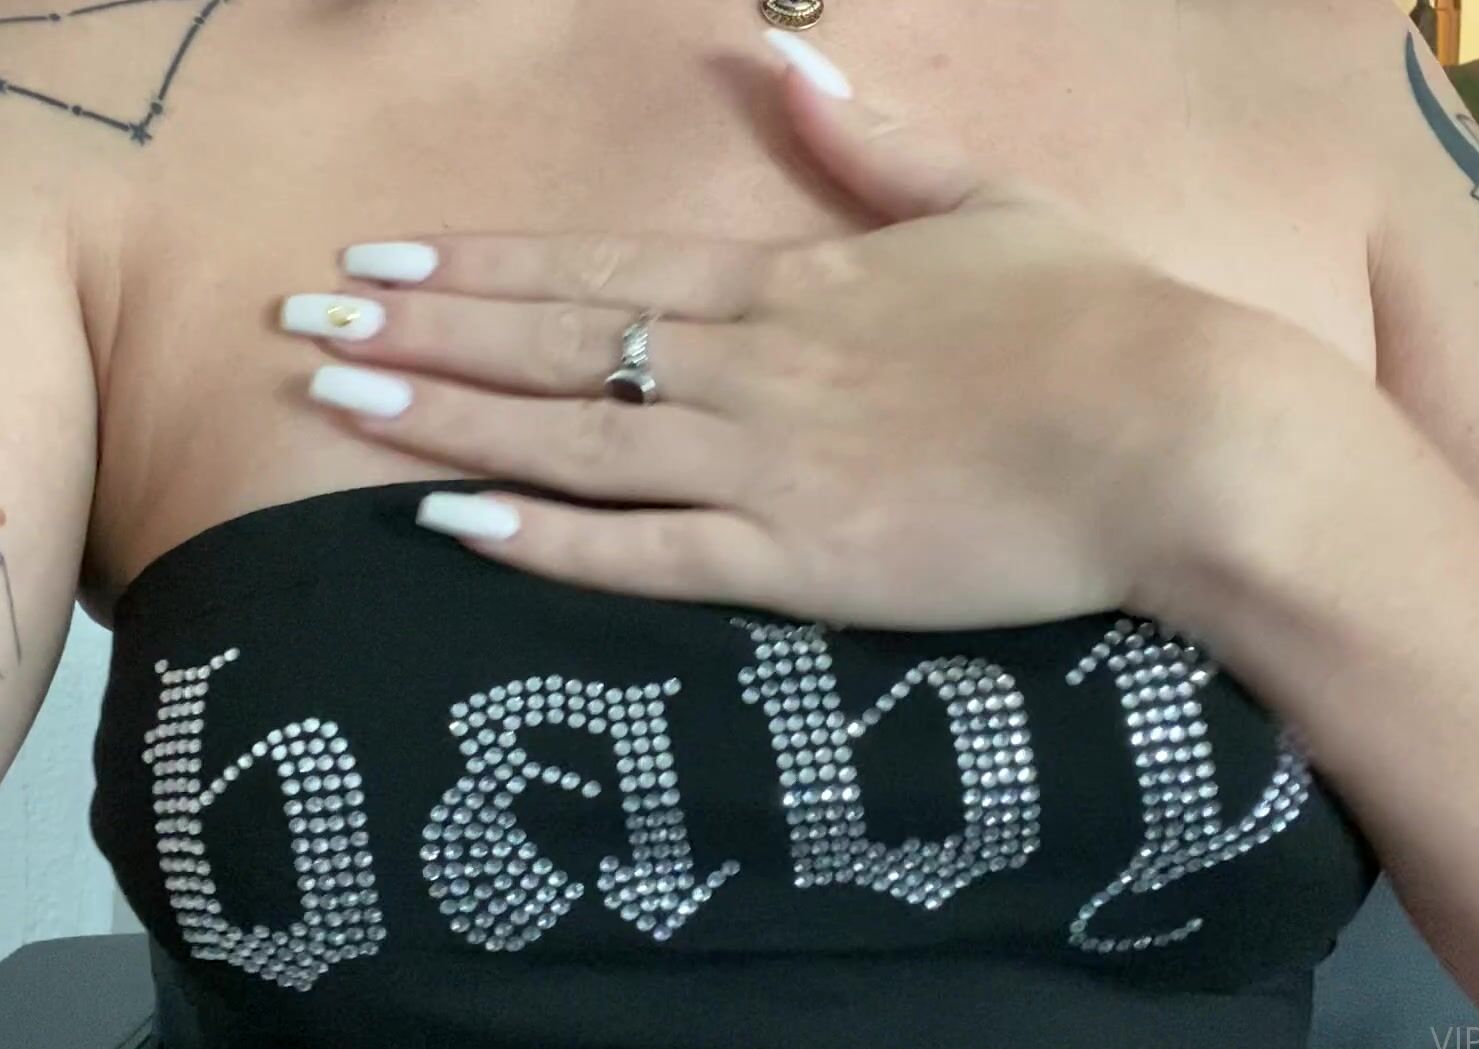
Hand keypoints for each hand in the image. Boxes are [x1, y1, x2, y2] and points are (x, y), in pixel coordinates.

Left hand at [289, 40, 1346, 629]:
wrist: (1178, 438)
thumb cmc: (1096, 319)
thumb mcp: (984, 201)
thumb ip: (870, 140)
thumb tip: (784, 53)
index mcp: (789, 283)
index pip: (595, 271)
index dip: (476, 269)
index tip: (377, 261)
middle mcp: (749, 368)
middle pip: (550, 348)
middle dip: (419, 336)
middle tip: (301, 323)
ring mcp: (766, 466)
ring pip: (567, 442)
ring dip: (443, 425)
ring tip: (333, 406)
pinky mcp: (799, 564)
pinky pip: (643, 556)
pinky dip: (542, 544)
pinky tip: (448, 532)